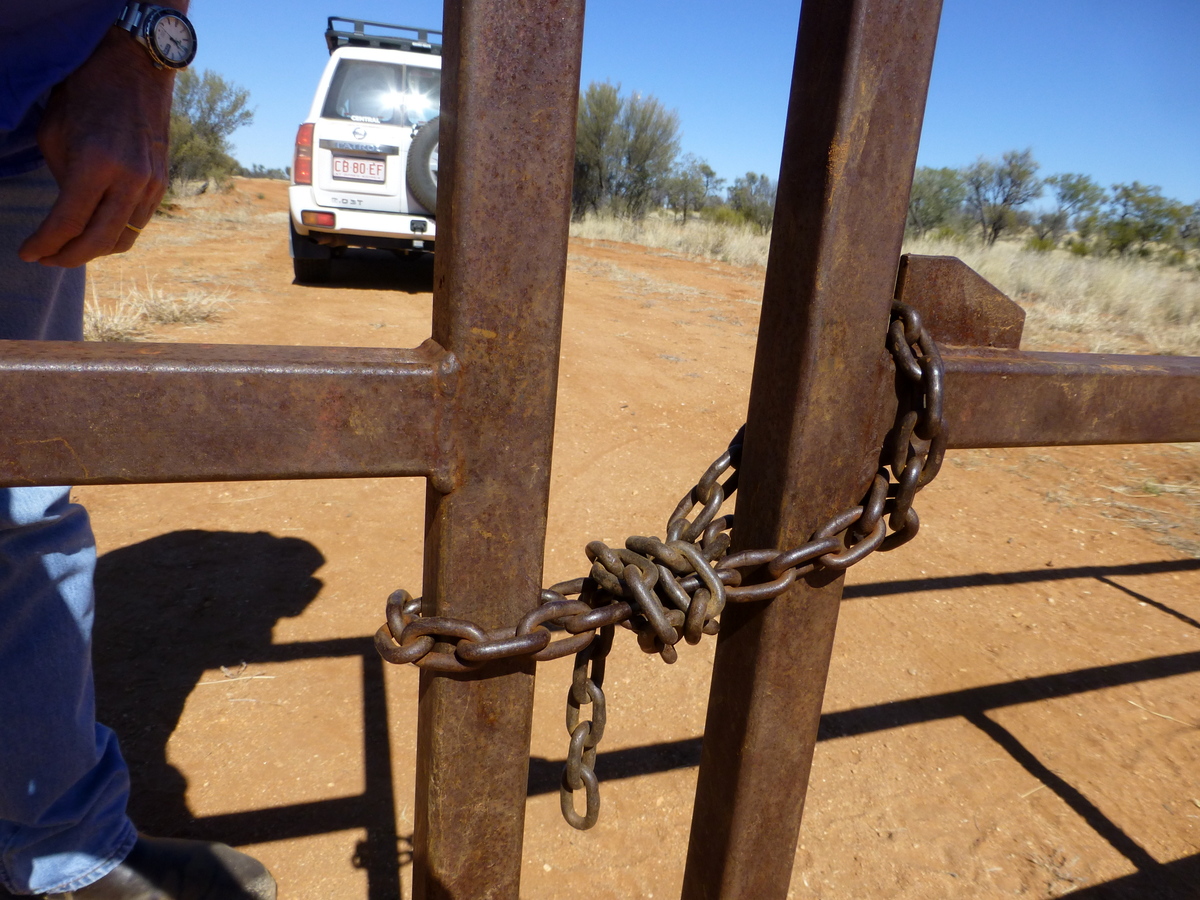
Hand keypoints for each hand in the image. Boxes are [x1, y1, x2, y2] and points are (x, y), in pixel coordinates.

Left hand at [18, 26, 176, 266]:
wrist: (133, 70)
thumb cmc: (84, 95)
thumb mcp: (56, 137)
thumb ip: (63, 182)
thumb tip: (66, 216)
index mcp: (96, 164)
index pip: (67, 223)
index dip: (44, 244)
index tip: (26, 253)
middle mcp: (129, 180)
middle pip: (99, 241)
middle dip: (68, 256)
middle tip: (46, 259)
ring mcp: (151, 184)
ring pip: (123, 239)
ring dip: (93, 250)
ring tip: (69, 249)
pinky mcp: (161, 184)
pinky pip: (137, 223)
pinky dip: (114, 234)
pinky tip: (95, 231)